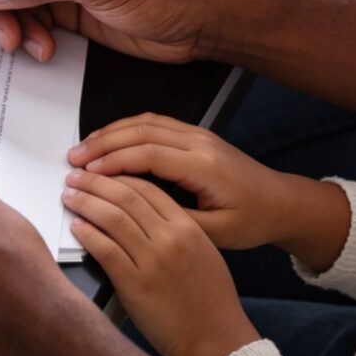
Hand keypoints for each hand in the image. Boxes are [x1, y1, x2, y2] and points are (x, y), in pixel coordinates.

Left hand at [62, 170, 260, 355]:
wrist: (217, 340)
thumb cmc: (213, 303)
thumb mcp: (205, 255)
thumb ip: (179, 232)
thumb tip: (146, 218)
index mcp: (188, 229)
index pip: (147, 188)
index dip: (118, 176)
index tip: (102, 172)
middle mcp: (170, 239)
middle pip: (126, 197)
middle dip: (95, 183)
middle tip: (76, 178)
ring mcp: (152, 261)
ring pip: (112, 218)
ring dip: (86, 203)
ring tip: (70, 197)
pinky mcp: (135, 285)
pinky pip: (106, 250)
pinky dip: (88, 234)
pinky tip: (77, 227)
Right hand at [68, 114, 347, 264]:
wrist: (281, 202)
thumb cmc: (252, 219)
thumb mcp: (216, 234)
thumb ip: (177, 222)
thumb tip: (137, 215)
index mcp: (204, 166)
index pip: (149, 154)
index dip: (113, 161)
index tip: (87, 173)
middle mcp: (200, 143)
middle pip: (141, 131)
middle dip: (103, 143)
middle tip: (74, 158)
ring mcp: (199, 135)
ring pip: (146, 122)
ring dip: (111, 132)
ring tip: (84, 148)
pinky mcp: (197, 135)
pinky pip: (156, 123)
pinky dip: (128, 129)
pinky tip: (110, 140)